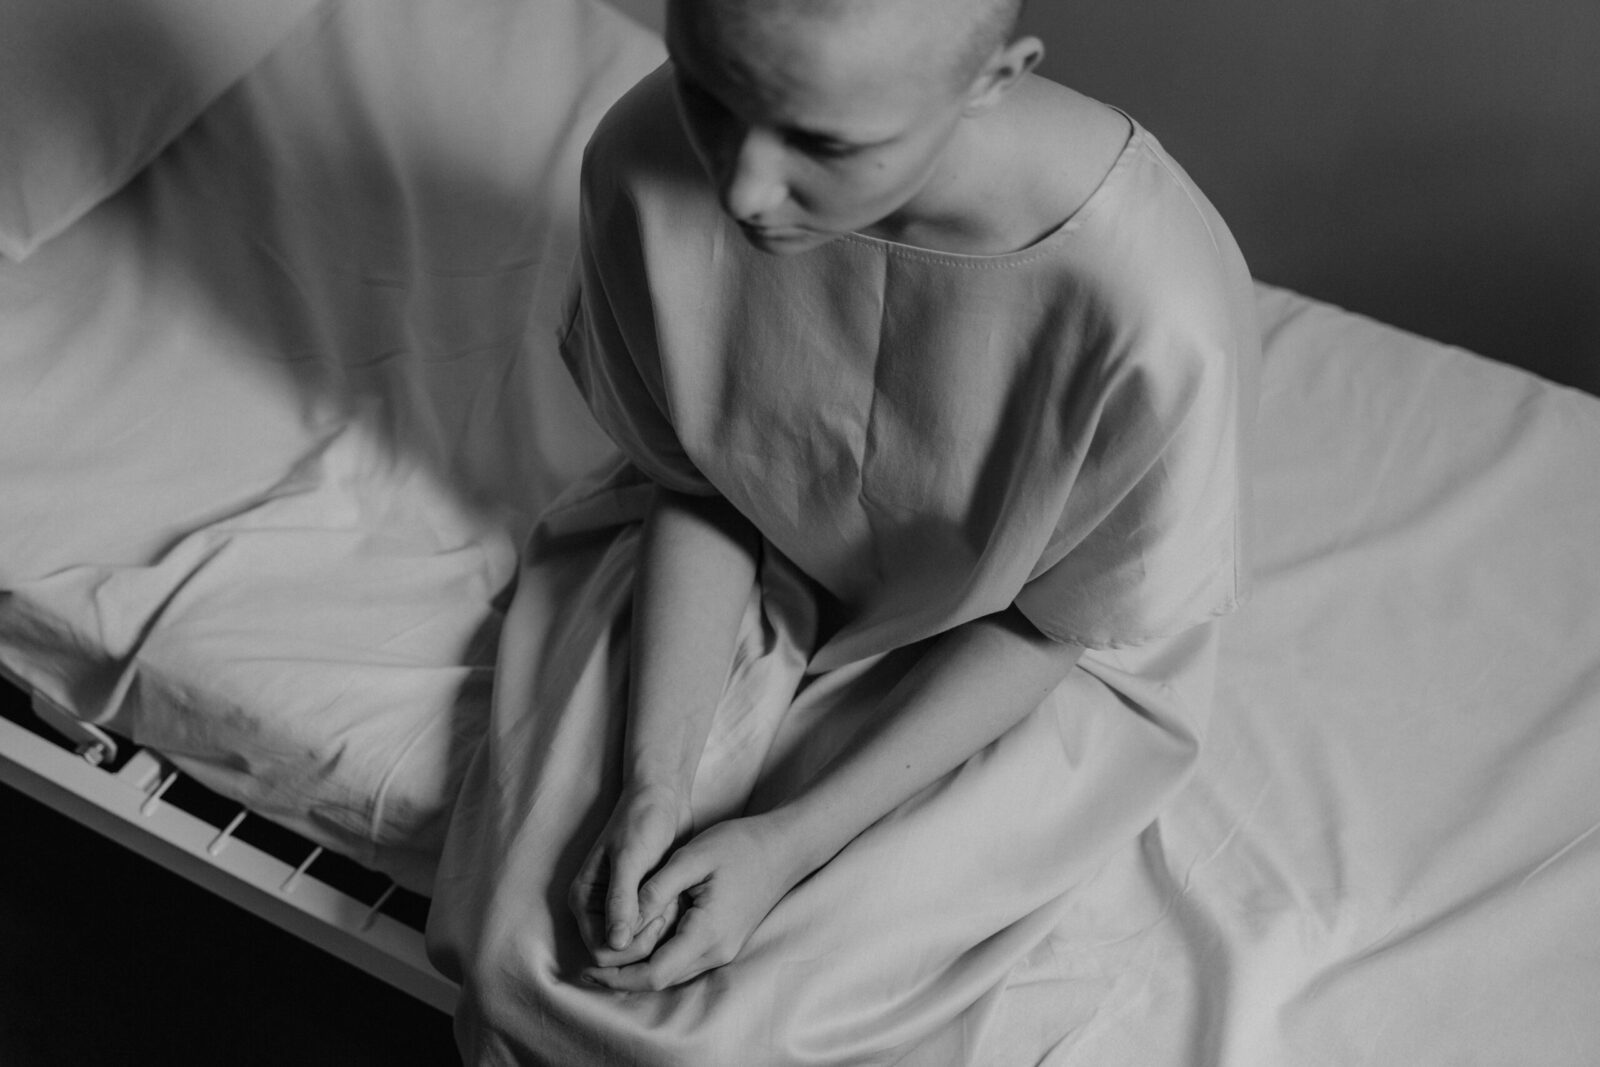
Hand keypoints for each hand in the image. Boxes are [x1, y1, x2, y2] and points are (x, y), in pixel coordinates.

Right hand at [569, 783, 693, 967]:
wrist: (662, 797)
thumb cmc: (642, 820)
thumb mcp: (630, 858)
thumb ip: (621, 900)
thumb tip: (616, 944)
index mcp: (584, 901)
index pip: (601, 952)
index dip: (632, 947)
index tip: (657, 917)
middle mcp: (598, 911)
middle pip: (621, 956)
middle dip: (648, 940)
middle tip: (670, 906)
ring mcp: (620, 910)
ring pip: (640, 947)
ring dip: (661, 931)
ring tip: (675, 898)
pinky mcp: (642, 906)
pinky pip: (654, 932)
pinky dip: (668, 923)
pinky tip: (680, 899)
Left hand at [580, 814, 800, 991]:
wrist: (784, 847)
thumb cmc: (740, 845)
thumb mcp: (692, 857)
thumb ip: (657, 889)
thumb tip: (625, 919)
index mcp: (707, 933)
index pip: (654, 973)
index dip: (617, 976)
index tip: (588, 968)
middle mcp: (717, 951)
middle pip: (661, 979)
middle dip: (623, 977)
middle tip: (587, 967)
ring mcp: (724, 949)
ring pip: (673, 972)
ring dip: (639, 968)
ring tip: (606, 958)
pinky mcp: (724, 941)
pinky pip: (684, 959)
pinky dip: (657, 957)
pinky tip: (638, 944)